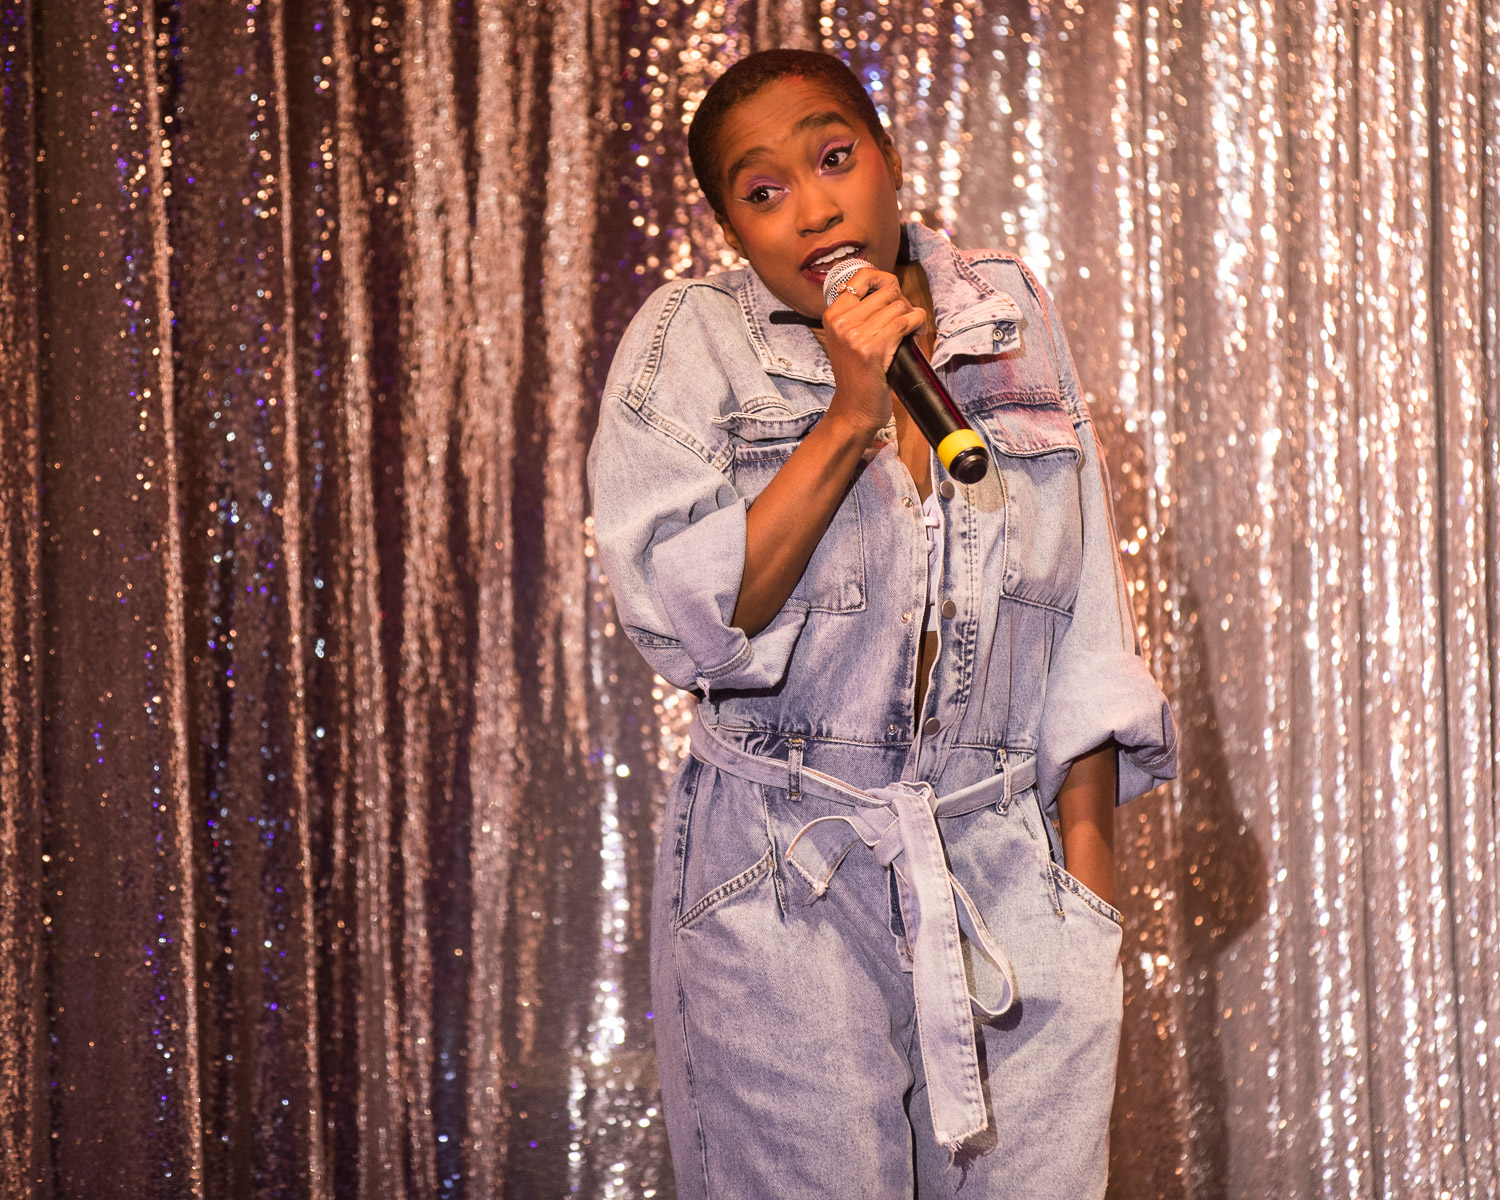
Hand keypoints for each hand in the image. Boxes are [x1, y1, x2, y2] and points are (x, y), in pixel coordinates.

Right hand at [819, 266, 927, 438]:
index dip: (885, 279)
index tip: (895, 292)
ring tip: (913, 329)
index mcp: (832, 315)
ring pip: (898, 305)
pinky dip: (918, 324)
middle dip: (903, 303)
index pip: (862, 276)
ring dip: (913, 315)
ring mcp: (854, 334)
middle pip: (886, 291)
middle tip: (906, 320)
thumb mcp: (847, 339)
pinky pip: (905, 321)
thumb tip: (891, 288)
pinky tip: (918, 333)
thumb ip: (860, 313)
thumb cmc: (857, 375)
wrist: (854, 409)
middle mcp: (840, 321)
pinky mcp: (872, 348)